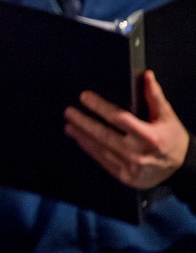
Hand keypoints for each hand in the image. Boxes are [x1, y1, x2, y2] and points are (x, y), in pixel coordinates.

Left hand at [65, 70, 190, 188]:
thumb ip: (155, 97)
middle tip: (69, 112)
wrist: (182, 170)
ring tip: (69, 125)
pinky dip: (90, 150)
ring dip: (82, 137)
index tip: (84, 97)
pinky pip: (102, 161)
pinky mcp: (124, 177)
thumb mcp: (167, 117)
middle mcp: (137, 153)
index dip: (99, 107)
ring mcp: (130, 167)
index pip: (118, 118)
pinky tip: (80, 140)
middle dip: (83, 122)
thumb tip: (146, 75)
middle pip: (104, 135)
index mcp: (148, 136)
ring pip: (100, 149)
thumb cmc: (173, 139)